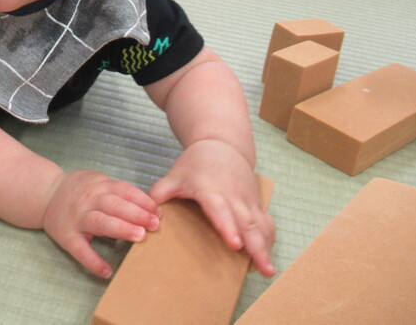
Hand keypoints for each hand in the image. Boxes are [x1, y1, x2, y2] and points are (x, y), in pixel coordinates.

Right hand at [42, 169, 159, 277]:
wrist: (45, 194)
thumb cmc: (78, 189)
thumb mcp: (97, 181)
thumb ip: (117, 191)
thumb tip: (148, 205)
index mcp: (99, 186)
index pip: (124, 190)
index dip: (142, 201)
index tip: (158, 212)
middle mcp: (88, 200)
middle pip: (115, 205)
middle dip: (137, 214)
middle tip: (154, 225)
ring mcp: (77, 218)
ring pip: (100, 222)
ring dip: (121, 229)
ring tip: (139, 237)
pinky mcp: (66, 236)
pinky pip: (80, 250)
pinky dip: (93, 261)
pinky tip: (106, 271)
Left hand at [149, 139, 274, 276]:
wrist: (223, 144)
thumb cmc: (196, 162)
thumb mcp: (175, 174)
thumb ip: (160, 192)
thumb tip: (146, 210)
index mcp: (211, 189)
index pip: (220, 210)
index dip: (228, 227)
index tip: (235, 245)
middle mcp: (233, 195)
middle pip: (247, 223)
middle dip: (256, 247)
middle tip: (264, 269)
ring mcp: (247, 199)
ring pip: (260, 224)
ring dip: (267, 247)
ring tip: (269, 270)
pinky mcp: (256, 202)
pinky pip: (266, 222)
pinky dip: (269, 239)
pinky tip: (268, 256)